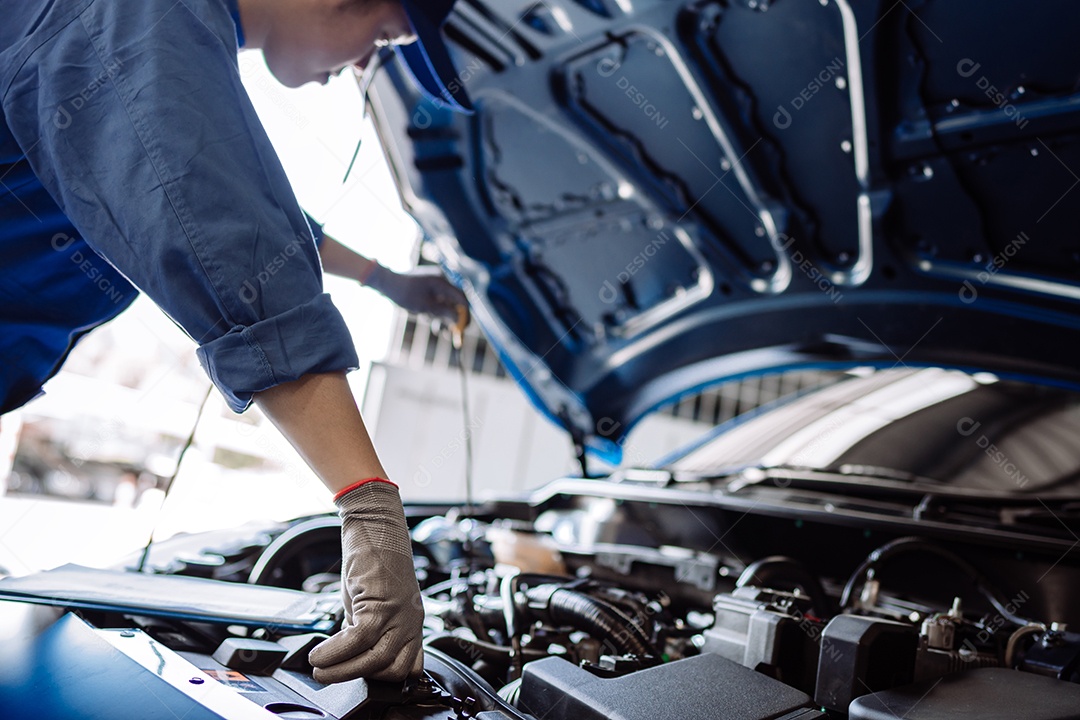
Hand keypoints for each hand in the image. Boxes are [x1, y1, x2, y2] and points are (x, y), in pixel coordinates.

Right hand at [308, 480, 424, 682]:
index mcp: (412, 622)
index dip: (383, 677)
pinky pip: (358, 639)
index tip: (358, 680)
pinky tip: (319, 652)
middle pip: (393, 669)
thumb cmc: (375, 559)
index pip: (409, 666)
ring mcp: (399, 612)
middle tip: (331, 675)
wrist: (375, 524)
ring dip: (342, 670)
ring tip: (319, 668)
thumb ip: (369, 629)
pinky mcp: (381, 601)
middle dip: (359, 677)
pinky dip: (335, 651)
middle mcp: (411, 620)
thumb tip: (348, 654)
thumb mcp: (376, 602)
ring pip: (376, 659)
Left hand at [365, 263, 468, 324]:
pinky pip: (438, 303)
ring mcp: (435, 285)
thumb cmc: (404, 293)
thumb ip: (444, 312)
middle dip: (455, 319)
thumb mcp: (425, 306)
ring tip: (440, 332)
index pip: (462, 299)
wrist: (385, 283)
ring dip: (445, 319)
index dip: (465, 315)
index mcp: (443, 282)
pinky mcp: (429, 289)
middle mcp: (442, 282)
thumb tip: (459, 319)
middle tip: (455, 335)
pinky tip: (432, 324)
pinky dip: (437, 314)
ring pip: (447, 304)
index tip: (465, 328)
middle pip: (455, 302)